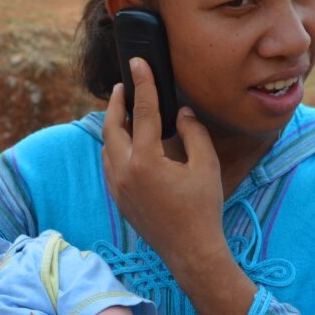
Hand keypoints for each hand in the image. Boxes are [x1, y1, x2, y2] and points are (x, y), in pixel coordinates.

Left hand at [101, 58, 225, 276]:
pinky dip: (115, 148)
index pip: (143, 112)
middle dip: (114, 103)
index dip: (142, 84)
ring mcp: (118, 187)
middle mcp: (124, 172)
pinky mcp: (119, 199)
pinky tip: (128, 144)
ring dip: (113, 127)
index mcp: (146, 161)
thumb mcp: (207, 165)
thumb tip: (180, 112)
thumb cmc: (203, 208)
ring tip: (125, 112)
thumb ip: (193, 132)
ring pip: (107, 147)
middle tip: (122, 86)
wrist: (191, 252)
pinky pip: (109, 165)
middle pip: (110, 127)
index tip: (137, 63)